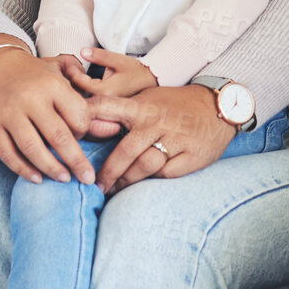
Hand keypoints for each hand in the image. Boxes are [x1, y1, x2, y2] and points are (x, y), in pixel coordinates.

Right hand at [0, 45, 95, 183]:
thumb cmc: (35, 76)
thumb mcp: (61, 78)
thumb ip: (84, 102)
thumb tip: (113, 128)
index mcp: (52, 85)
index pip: (77, 116)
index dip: (84, 132)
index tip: (83, 138)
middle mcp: (30, 99)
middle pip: (58, 136)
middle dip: (76, 161)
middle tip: (88, 178)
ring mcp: (9, 113)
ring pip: (32, 148)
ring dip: (51, 168)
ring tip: (65, 179)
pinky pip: (8, 153)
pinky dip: (23, 169)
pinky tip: (37, 178)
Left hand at [60, 48, 158, 98]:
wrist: (150, 81)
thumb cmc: (136, 71)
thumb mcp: (118, 59)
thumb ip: (99, 56)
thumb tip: (82, 51)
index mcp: (105, 91)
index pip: (80, 82)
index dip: (71, 70)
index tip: (65, 60)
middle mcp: (103, 102)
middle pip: (77, 94)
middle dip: (68, 79)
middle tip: (61, 66)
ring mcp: (104, 107)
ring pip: (81, 99)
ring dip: (72, 86)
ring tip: (66, 73)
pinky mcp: (105, 108)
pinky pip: (87, 101)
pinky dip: (80, 91)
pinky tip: (77, 82)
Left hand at [87, 85, 234, 193]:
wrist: (217, 106)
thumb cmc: (175, 104)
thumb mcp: (148, 99)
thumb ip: (122, 110)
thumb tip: (88, 123)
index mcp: (142, 107)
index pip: (106, 108)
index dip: (86, 121)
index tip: (71, 138)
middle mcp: (156, 123)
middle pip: (124, 151)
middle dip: (107, 172)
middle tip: (95, 184)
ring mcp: (175, 141)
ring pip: (144, 167)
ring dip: (126, 181)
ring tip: (114, 189)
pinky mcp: (190, 156)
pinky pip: (166, 174)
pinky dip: (152, 181)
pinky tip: (142, 185)